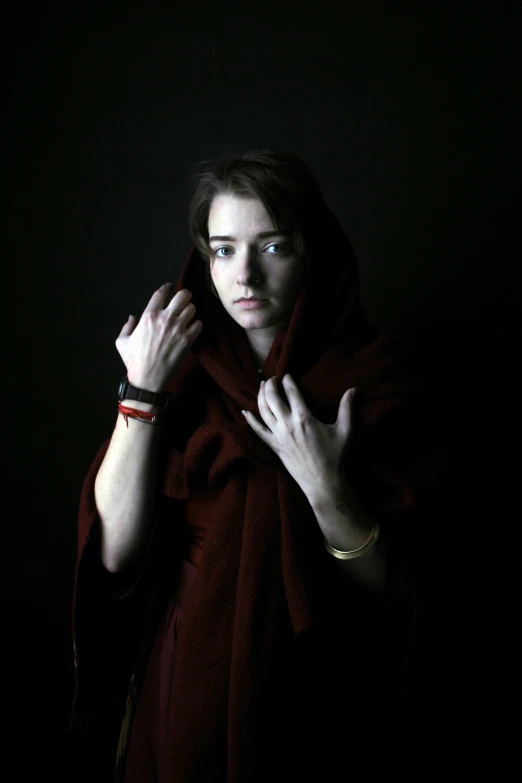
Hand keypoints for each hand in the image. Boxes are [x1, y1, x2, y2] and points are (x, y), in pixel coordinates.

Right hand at [115, 284, 202, 391]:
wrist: (148, 378)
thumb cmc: (133, 360)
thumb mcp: (122, 342)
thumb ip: (127, 327)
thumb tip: (132, 317)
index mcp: (148, 316)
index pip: (161, 293)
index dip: (167, 287)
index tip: (170, 287)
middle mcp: (165, 318)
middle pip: (183, 295)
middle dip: (185, 295)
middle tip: (184, 299)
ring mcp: (178, 328)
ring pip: (192, 308)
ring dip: (190, 311)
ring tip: (188, 315)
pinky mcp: (187, 340)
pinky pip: (198, 325)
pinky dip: (196, 325)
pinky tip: (192, 329)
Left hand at [242, 374, 357, 497]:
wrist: (322, 481)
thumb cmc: (334, 456)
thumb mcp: (345, 430)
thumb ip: (347, 408)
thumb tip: (354, 389)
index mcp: (304, 417)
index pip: (291, 392)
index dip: (287, 380)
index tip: (286, 375)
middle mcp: (288, 424)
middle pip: (273, 397)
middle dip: (270, 384)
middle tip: (272, 378)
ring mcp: (278, 435)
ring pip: (263, 411)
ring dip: (260, 396)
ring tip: (261, 386)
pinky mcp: (274, 446)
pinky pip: (258, 431)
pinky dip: (250, 420)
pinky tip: (245, 412)